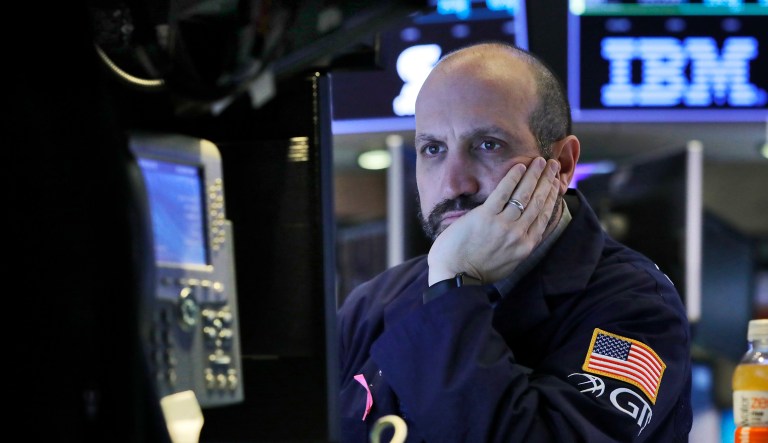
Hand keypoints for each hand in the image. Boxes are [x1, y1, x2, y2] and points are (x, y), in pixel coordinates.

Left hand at [427, 157, 560, 284]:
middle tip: (553, 165)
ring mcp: (503, 225)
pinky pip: (503, 192)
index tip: (557, 183)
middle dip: (547, 181)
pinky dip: (513, 178)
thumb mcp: (507, 263)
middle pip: (538, 202)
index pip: (544, 216)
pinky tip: (519, 167)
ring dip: (534, 175)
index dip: (552, 196)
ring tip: (540, 161)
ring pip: (524, 194)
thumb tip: (525, 231)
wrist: (455, 279)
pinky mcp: (485, 217)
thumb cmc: (476, 272)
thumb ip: (518, 246)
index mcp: (525, 246)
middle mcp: (519, 235)